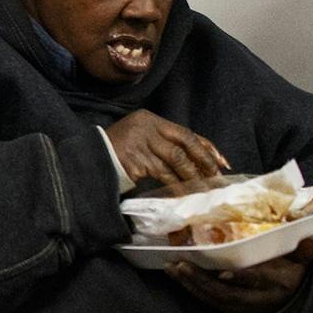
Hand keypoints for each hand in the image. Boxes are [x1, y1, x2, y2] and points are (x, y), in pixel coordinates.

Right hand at [105, 109, 228, 186]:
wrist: (90, 158)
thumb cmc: (119, 152)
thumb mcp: (143, 141)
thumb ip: (165, 144)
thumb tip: (200, 161)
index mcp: (150, 119)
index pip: (186, 132)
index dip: (206, 148)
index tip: (222, 163)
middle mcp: (146, 126)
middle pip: (184, 142)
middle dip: (203, 161)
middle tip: (216, 178)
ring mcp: (140, 142)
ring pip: (176, 159)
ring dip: (192, 176)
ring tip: (203, 189)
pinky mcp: (135, 159)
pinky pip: (163, 174)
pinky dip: (175, 185)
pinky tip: (183, 193)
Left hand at [167, 237, 312, 312]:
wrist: (294, 296)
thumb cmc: (293, 266)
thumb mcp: (302, 257)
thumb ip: (307, 249)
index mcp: (282, 280)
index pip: (261, 278)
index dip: (243, 276)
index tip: (224, 271)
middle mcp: (264, 297)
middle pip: (232, 293)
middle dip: (205, 281)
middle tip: (183, 264)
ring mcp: (248, 307)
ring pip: (218, 300)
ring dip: (193, 285)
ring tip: (174, 268)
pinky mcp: (236, 311)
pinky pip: (211, 304)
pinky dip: (193, 291)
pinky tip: (176, 276)